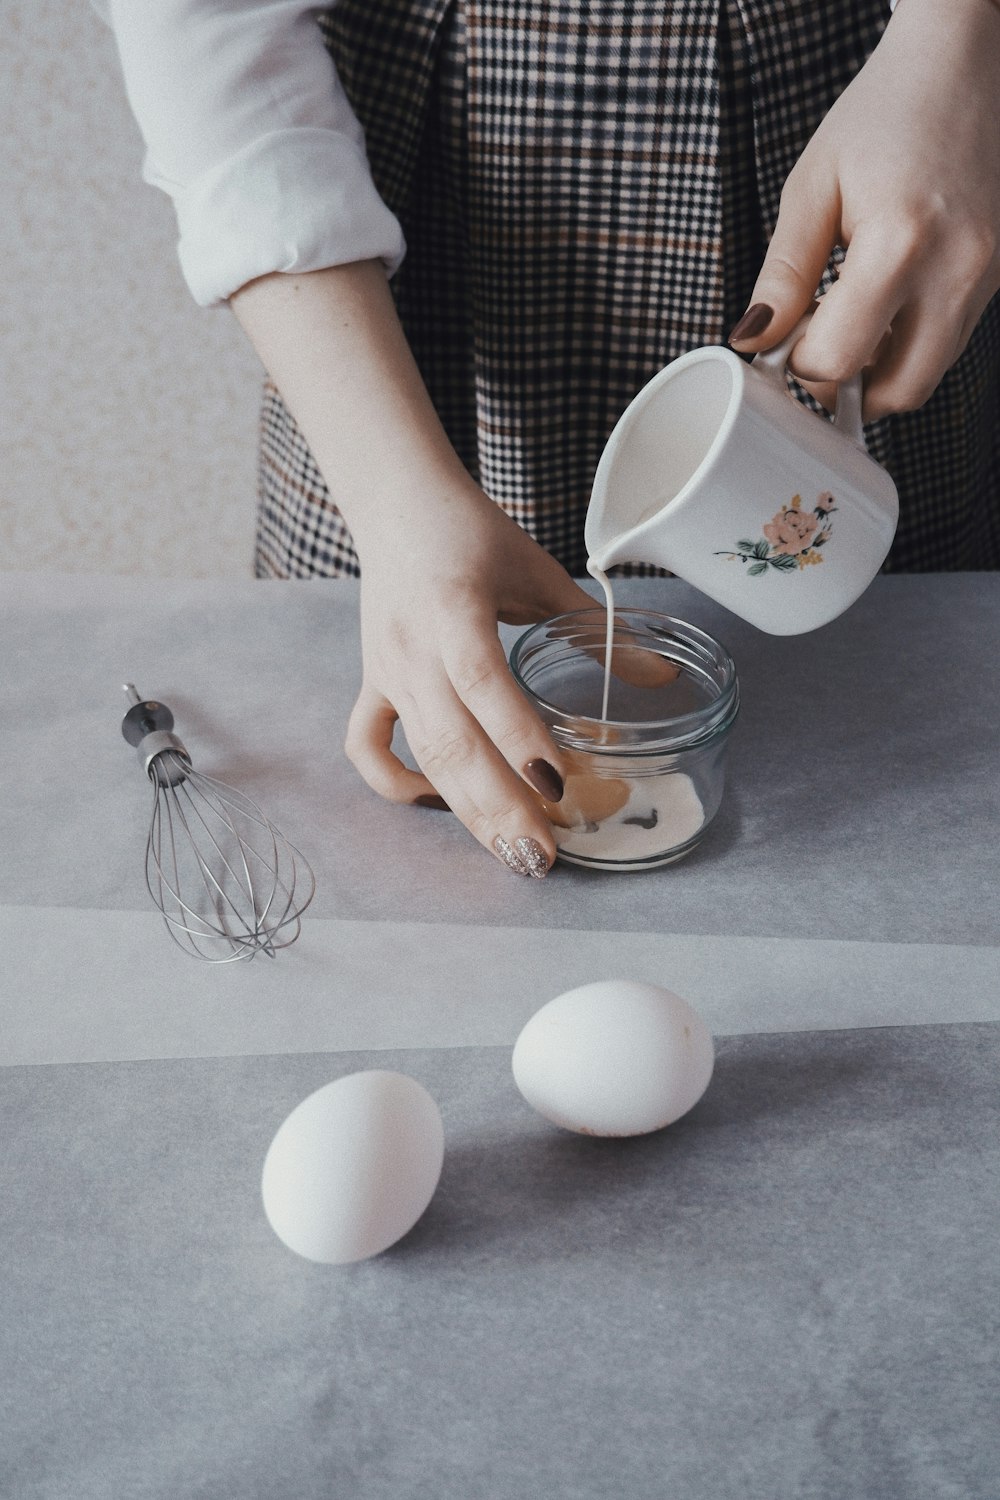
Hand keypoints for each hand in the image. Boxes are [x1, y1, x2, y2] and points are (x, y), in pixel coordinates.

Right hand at [345, 479, 595, 876]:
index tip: (559, 787)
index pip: (483, 681)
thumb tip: (659, 680)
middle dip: (498, 804)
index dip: (519, 736)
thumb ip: (597, 629)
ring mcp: (387, 670)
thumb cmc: (473, 534)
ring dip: (466, 810)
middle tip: (543, 855)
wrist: (397, 503)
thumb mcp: (541, 573)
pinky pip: (368, 746)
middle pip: (451, 740)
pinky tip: (439, 805)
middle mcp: (413, 646)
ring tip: (514, 853)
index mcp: (455, 608)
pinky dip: (397, 783)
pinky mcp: (372, 681)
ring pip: (420, 754)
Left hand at [729, 0, 999, 419]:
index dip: (800, 365)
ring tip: (849, 323)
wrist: (963, 65)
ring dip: (881, 371)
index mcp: (900, 242)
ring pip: (929, 376)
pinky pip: (951, 341)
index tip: (783, 346)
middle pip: (896, 392)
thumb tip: (754, 341)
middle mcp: (956, 268)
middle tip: (814, 355)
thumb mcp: (813, 187)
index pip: (840, 359)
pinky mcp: (999, 277)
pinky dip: (912, 344)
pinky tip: (886, 306)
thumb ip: (784, 275)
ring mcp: (987, 276)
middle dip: (847, 389)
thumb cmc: (885, 114)